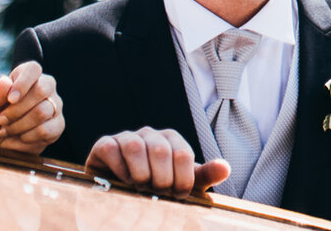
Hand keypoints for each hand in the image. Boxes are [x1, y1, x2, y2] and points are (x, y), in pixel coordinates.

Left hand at [0, 61, 64, 154]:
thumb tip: (5, 82)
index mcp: (27, 76)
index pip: (33, 69)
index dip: (23, 83)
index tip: (10, 99)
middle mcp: (45, 88)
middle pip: (42, 89)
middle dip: (17, 109)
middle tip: (2, 119)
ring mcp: (54, 106)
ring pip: (42, 111)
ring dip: (19, 125)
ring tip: (7, 130)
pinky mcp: (58, 125)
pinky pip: (46, 130)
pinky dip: (28, 136)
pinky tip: (21, 137)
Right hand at [86, 128, 232, 195]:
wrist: (123, 194)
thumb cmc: (158, 187)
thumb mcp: (183, 184)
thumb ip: (204, 175)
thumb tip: (226, 168)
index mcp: (172, 140)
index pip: (183, 154)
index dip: (182, 180)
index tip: (177, 195)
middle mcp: (150, 134)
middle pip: (161, 150)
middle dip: (162, 179)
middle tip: (158, 193)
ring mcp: (127, 137)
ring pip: (135, 146)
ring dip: (140, 173)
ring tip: (141, 187)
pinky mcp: (105, 145)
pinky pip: (112, 148)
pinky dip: (120, 168)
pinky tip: (124, 181)